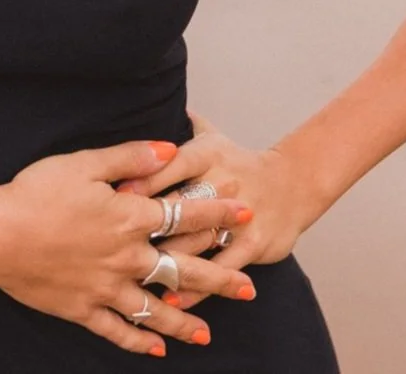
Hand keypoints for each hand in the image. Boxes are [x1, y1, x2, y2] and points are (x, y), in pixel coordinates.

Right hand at [0, 138, 255, 356]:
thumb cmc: (37, 192)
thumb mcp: (85, 163)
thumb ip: (130, 157)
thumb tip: (169, 148)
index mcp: (129, 217)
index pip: (185, 213)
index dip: (218, 212)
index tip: (247, 212)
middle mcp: (126, 257)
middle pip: (183, 269)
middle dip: (219, 278)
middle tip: (249, 287)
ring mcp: (106, 287)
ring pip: (155, 309)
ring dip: (185, 321)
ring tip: (209, 334)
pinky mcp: (83, 309)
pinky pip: (118, 330)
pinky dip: (139, 340)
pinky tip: (157, 348)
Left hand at [114, 111, 325, 311]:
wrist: (294, 183)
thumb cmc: (241, 162)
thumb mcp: (214, 137)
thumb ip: (182, 125)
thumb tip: (157, 104)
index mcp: (206, 155)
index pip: (169, 165)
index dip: (140, 180)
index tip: (111, 197)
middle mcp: (221, 182)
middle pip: (178, 205)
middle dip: (146, 225)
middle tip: (112, 243)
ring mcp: (238, 216)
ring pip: (195, 240)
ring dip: (164, 260)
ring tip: (131, 278)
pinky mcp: (252, 244)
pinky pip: (218, 268)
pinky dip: (195, 288)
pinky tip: (170, 301)